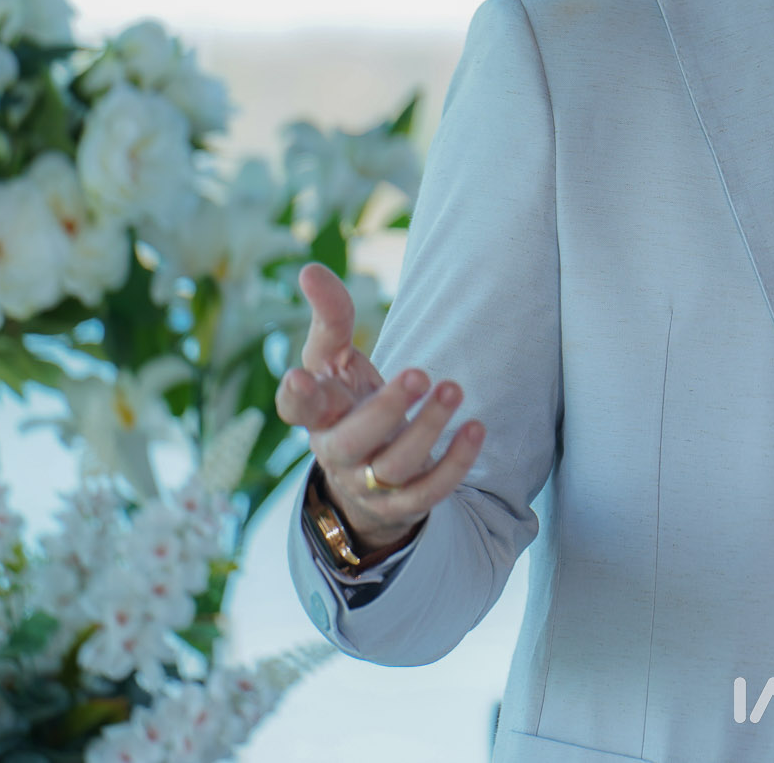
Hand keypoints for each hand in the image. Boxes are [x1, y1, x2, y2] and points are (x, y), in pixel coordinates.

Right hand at [274, 262, 484, 553]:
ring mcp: (369, 483)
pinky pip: (428, 493)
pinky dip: (455, 464)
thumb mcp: (335, 359)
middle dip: (386, 410)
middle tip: (419, 374)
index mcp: (317, 415)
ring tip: (454, 389)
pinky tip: (476, 428)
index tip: (301, 376)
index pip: (296, 409)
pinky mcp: (402, 504)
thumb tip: (310, 269)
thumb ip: (331, 317)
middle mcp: (339, 451)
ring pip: (394, 467)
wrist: (364, 471)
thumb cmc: (348, 403)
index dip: (297, 396)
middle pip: (352, 442)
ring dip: (428, 428)